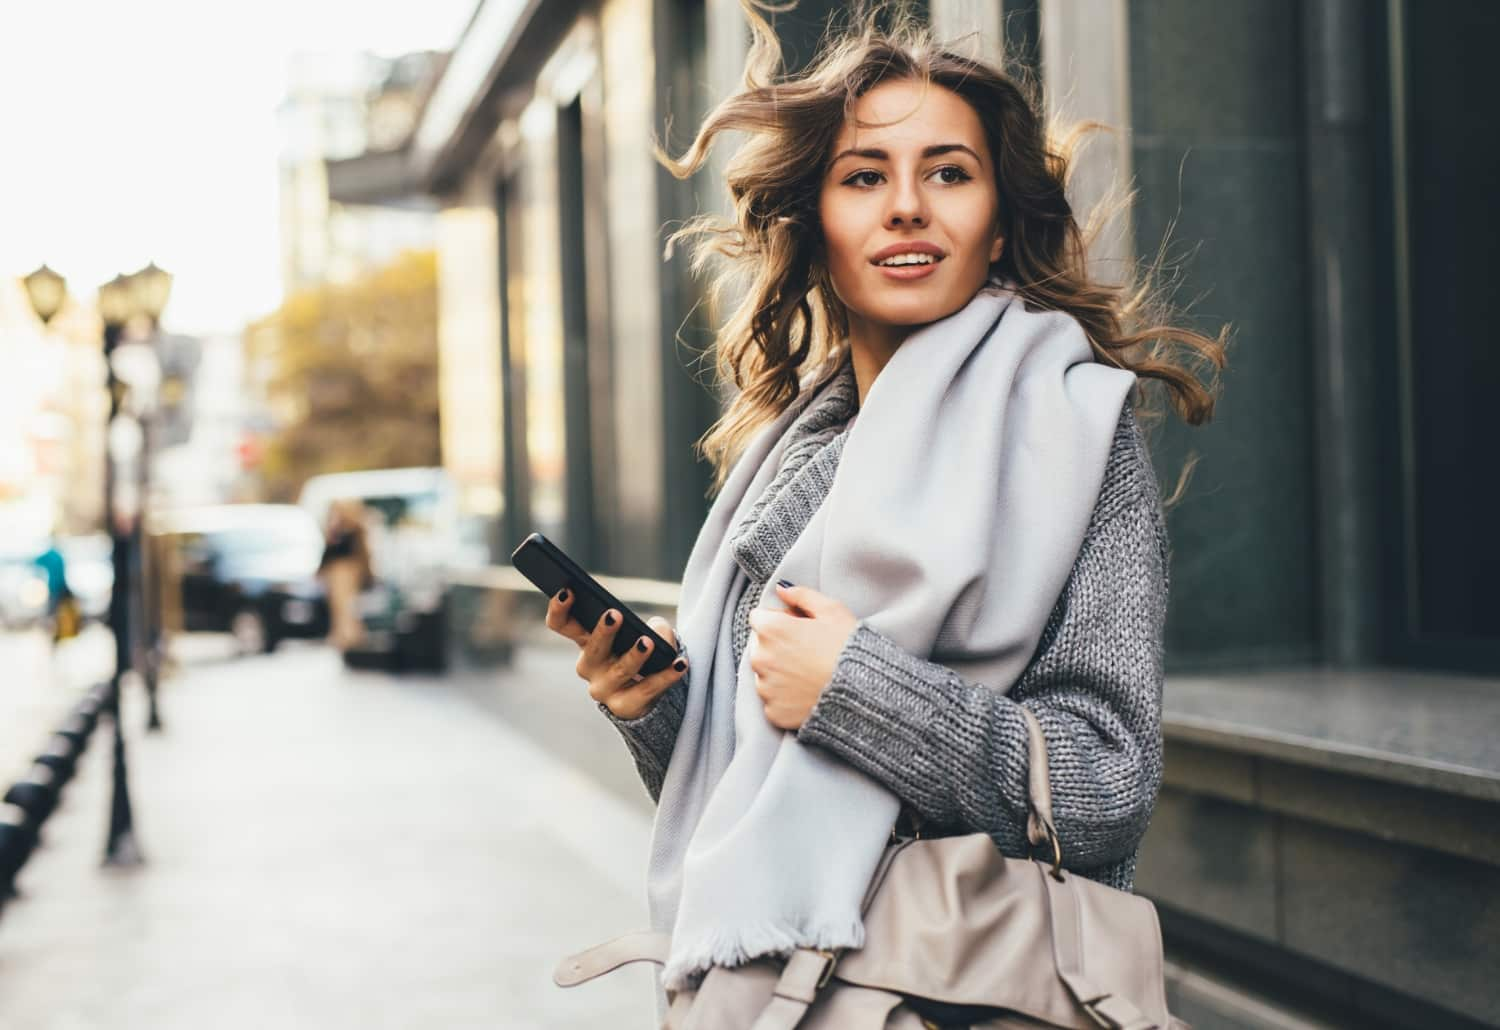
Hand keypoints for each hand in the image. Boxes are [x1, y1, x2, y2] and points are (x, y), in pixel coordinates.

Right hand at [545, 589, 687, 719]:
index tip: (566, 591)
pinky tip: (680, 664)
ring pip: (620, 671)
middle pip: (592, 649)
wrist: (646, 692)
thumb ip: (652, 627)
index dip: (559, 609)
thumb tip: (657, 630)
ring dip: (634, 656)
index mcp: (585, 641)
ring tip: (647, 642)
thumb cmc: (638, 652)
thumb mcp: (642, 632)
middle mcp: (589, 666)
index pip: (562, 625)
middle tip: (614, 615)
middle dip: (603, 632)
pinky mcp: (626, 706)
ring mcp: (605, 689)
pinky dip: (666, 676)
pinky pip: (648, 689)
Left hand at [748, 582, 858, 730]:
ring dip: (779, 672)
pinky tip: (807, 692)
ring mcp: (765, 688)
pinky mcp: (774, 712)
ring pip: (765, 674)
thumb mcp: (832, 611)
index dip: (780, 620)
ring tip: (809, 673)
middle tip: (807, 651)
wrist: (863, 693)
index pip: (759, 617)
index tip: (799, 628)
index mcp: (771, 629)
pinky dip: (786, 697)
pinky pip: (773, 700)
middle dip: (777, 646)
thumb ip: (801, 595)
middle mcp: (760, 658)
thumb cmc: (849, 648)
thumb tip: (781, 589)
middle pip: (760, 646)